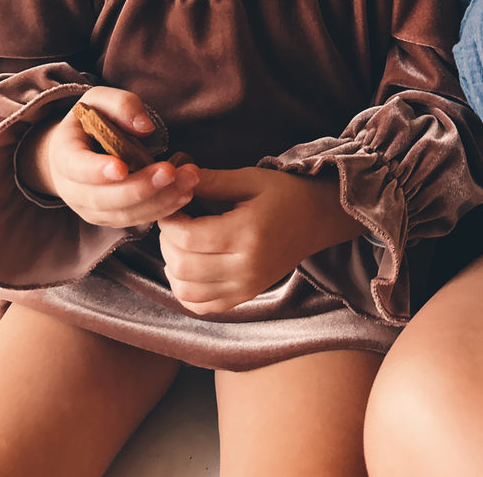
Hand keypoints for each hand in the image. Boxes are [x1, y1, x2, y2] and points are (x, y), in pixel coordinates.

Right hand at [20, 87, 198, 228]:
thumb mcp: (99, 100)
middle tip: (170, 171)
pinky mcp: (111, 218)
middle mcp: (72, 190)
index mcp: (64, 156)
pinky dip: (161, 209)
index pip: (76, 167)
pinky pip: (135, 220)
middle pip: (102, 198)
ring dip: (158, 200)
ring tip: (188, 182)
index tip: (122, 167)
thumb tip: (145, 127)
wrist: (78, 151)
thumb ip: (120, 105)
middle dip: (139, 187)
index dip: (97, 170)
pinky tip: (184, 194)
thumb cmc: (89, 122)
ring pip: (123, 213)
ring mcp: (91, 209)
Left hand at [158, 167, 360, 313]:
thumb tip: (177, 176)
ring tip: (179, 243)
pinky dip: (185, 290)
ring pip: (186, 291)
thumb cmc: (284, 194)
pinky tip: (188, 266)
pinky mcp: (244, 297)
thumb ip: (212, 181)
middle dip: (167, 241)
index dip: (169, 221)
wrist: (315, 220)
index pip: (189, 237)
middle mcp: (245, 267)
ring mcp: (245, 287)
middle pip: (184, 264)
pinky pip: (201, 306)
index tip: (170, 206)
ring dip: (172, 266)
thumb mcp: (250, 179)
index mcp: (247, 233)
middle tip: (174, 221)